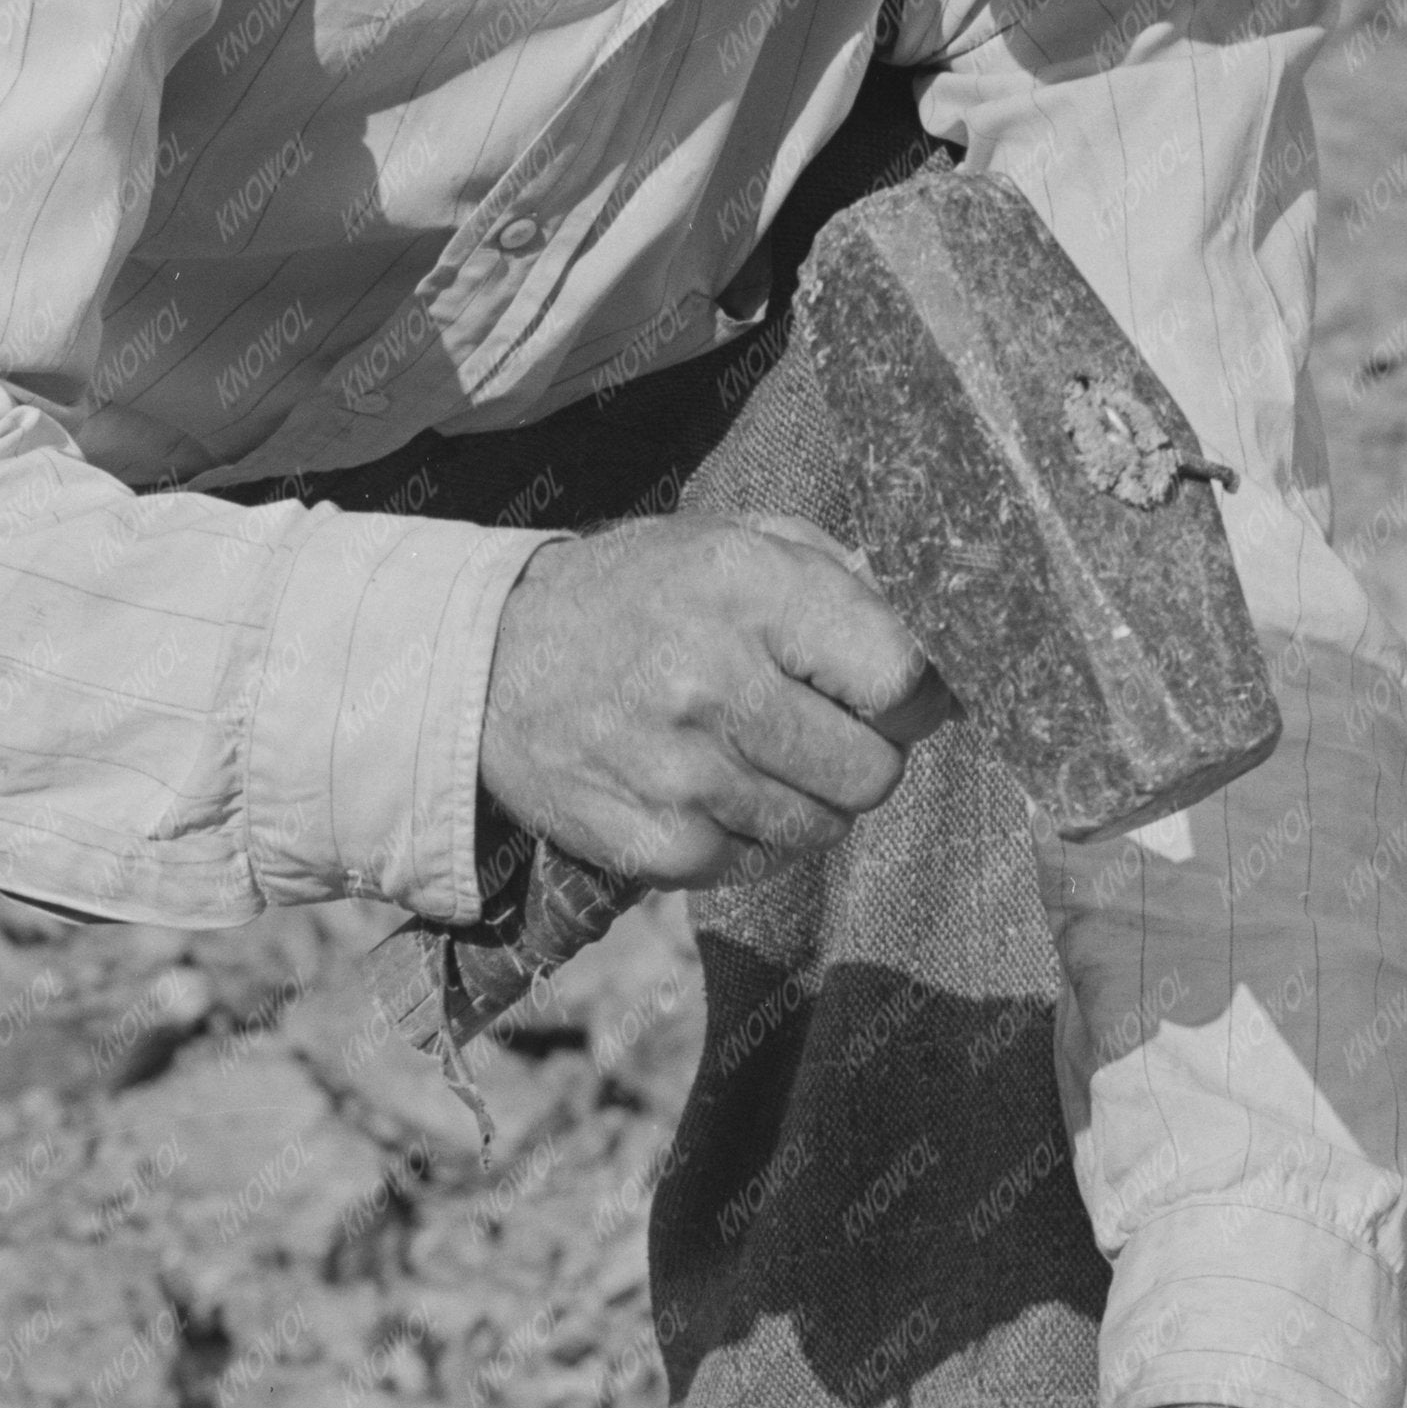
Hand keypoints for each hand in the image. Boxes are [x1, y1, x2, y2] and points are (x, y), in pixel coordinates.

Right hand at [476, 509, 948, 889]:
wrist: (485, 665)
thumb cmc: (630, 598)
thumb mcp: (725, 544)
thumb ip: (829, 578)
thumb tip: (921, 657)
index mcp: (748, 588)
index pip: (898, 679)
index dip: (911, 702)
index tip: (890, 703)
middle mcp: (716, 680)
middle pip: (870, 773)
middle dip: (860, 761)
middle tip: (815, 737)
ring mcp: (681, 771)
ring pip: (817, 829)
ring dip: (800, 803)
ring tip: (746, 758)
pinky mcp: (652, 843)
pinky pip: (750, 863)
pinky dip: (738, 838)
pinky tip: (697, 790)